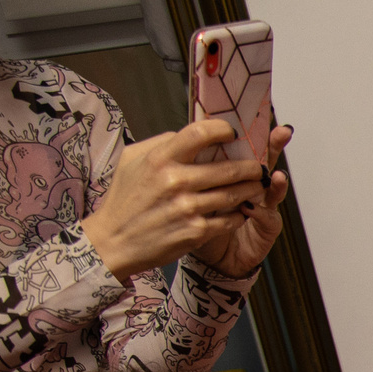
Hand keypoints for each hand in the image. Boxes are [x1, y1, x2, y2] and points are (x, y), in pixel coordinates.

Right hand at [79, 119, 279, 280]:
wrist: (113, 242)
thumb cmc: (123, 199)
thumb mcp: (132, 161)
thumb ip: (161, 144)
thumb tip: (192, 136)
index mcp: (160, 159)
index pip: (200, 133)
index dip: (223, 130)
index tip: (232, 134)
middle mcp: (176, 181)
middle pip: (229, 167)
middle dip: (251, 167)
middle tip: (259, 166)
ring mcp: (188, 208)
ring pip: (235, 194)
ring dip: (252, 189)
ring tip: (258, 185)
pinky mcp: (196, 231)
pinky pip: (230, 219)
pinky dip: (240, 213)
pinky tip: (244, 208)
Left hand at [190, 122, 295, 277]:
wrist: (206, 258)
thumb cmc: (193, 222)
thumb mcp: (185, 189)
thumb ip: (188, 165)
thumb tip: (180, 137)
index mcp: (231, 173)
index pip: (244, 146)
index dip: (252, 132)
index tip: (253, 118)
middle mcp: (251, 187)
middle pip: (266, 161)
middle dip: (274, 147)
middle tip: (280, 133)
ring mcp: (262, 206)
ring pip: (274, 189)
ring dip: (274, 181)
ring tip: (274, 175)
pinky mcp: (265, 229)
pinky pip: (268, 218)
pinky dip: (261, 212)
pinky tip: (252, 208)